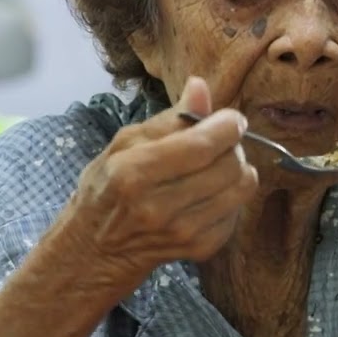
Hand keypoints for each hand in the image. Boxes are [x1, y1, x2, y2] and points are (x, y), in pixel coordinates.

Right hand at [61, 75, 257, 289]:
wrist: (96, 249)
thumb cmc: (106, 188)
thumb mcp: (124, 144)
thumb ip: (168, 118)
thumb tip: (200, 87)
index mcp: (134, 172)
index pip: (202, 145)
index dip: (228, 126)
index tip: (230, 119)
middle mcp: (159, 206)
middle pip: (228, 165)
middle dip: (233, 145)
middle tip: (221, 141)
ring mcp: (181, 232)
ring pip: (241, 188)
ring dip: (238, 169)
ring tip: (219, 164)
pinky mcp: (199, 249)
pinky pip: (237, 212)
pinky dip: (230, 196)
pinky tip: (209, 193)